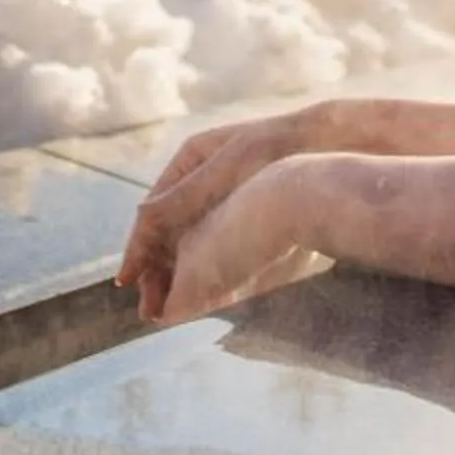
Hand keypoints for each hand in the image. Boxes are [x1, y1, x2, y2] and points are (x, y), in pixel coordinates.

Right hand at [151, 155, 325, 323]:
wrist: (329, 144)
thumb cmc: (275, 150)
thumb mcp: (224, 172)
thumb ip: (183, 199)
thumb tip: (142, 221)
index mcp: (190, 160)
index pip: (153, 211)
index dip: (138, 247)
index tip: (125, 281)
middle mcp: (203, 179)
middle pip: (169, 231)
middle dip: (156, 270)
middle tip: (150, 309)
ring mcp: (226, 197)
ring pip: (189, 243)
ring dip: (176, 275)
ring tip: (169, 311)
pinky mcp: (248, 215)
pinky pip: (215, 247)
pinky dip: (202, 270)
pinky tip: (200, 294)